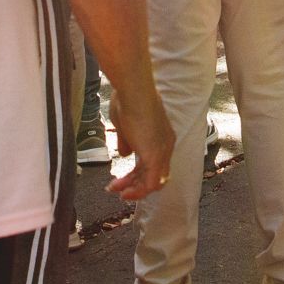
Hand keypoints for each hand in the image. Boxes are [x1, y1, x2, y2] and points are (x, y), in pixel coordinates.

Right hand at [104, 83, 174, 202]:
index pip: (155, 162)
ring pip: (153, 182)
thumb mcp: (125, 124)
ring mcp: (162, 151)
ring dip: (134, 190)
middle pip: (155, 175)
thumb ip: (127, 140)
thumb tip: (125, 153)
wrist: (133, 90)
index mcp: (162, 137)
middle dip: (134, 184)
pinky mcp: (154, 156)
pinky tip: (124, 193)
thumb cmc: (128, 100)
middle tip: (117, 188)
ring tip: (116, 191)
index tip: (124, 177)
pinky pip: (149, 183)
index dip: (139, 173)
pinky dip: (138, 192)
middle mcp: (166, 145)